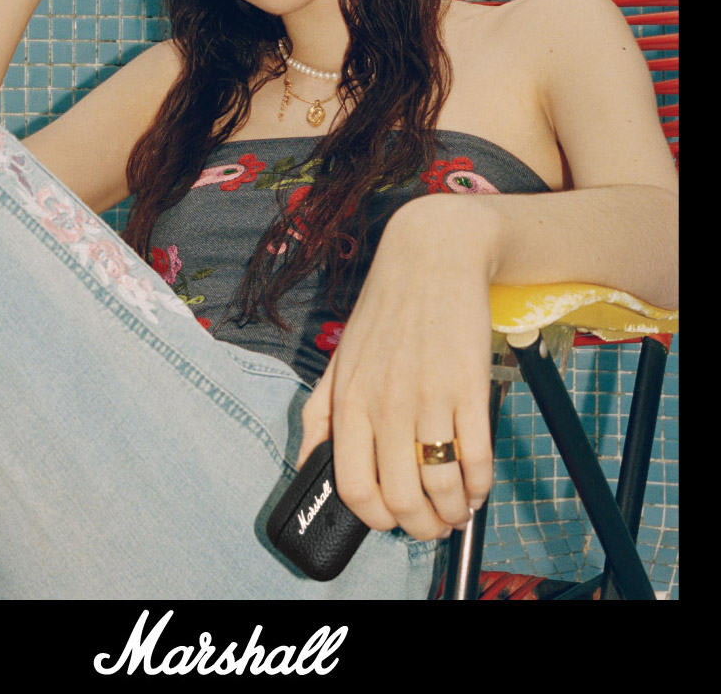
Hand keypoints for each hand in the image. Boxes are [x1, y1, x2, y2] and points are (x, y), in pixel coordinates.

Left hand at [297, 196, 497, 539]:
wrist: (430, 259)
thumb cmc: (384, 314)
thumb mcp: (339, 360)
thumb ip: (319, 414)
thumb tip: (305, 464)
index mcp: (349, 401)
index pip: (352, 486)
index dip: (374, 518)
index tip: (389, 521)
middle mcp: (384, 404)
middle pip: (400, 497)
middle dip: (419, 527)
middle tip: (431, 525)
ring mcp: (428, 398)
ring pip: (441, 486)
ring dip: (453, 512)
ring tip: (457, 509)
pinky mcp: (468, 388)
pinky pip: (477, 459)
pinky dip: (480, 486)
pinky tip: (477, 485)